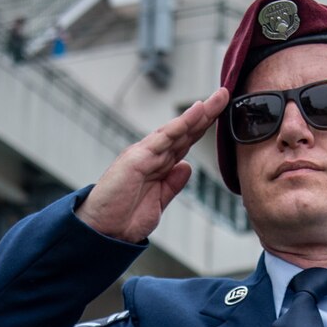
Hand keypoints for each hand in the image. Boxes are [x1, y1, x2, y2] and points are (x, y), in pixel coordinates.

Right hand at [77, 88, 229, 243]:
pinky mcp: (137, 158)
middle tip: (225, 94)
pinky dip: (180, 124)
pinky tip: (196, 111)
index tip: (221, 114)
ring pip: (177, 130)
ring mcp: (144, 155)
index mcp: (158, 166)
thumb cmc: (124, 218)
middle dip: (206, 114)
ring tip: (218, 97)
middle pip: (185, 132)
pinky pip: (163, 138)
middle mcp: (152, 156)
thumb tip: (186, 167)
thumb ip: (172, 184)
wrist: (102, 231)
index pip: (185, 142)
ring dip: (198, 114)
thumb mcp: (158, 202)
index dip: (203, 128)